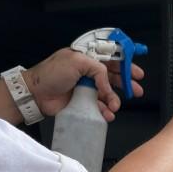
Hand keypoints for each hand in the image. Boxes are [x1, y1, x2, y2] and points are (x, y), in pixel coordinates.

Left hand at [25, 49, 144, 121]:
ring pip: (107, 94)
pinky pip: (98, 107)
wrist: (35, 93)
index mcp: (87, 58)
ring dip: (115, 100)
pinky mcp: (82, 103)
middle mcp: (87, 72)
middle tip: (137, 90)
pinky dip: (105, 111)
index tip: (136, 72)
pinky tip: (108, 114)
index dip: (125, 64)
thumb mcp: (77, 62)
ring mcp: (85, 88)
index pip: (110, 58)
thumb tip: (107, 83)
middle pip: (113, 77)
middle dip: (127, 83)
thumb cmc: (51, 73)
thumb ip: (98, 69)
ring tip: (116, 106)